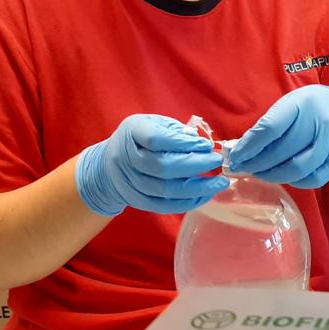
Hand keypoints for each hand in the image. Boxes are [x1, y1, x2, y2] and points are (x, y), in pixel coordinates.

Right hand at [75, 114, 227, 215]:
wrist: (108, 164)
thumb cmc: (140, 139)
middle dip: (195, 165)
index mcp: (133, 132)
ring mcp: (130, 182)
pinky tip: (205, 195)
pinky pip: (164, 206)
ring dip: (197, 188)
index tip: (206, 145)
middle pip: (163, 167)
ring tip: (219, 182)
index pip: (156, 139)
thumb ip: (176, 131)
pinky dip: (188, 203)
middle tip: (217, 161)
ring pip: (165, 190)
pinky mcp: (137, 200)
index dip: (183, 143)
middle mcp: (127, 158)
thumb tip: (202, 146)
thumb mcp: (154, 123)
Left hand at [228, 85, 328, 188]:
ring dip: (274, 175)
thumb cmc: (311, 108)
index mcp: (302, 104)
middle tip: (243, 167)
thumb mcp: (289, 104)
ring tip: (260, 173)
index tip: (236, 156)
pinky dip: (295, 182)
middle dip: (257, 163)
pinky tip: (284, 177)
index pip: (270, 129)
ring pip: (298, 169)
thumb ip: (268, 124)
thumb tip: (240, 149)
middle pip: (282, 151)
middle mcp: (319, 122)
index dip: (249, 146)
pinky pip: (314, 178)